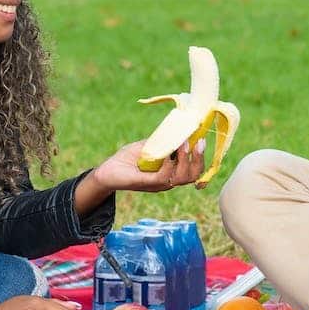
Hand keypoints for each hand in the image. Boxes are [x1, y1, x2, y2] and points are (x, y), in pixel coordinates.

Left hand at [88, 139, 204, 193]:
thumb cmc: (127, 159)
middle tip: (198, 142)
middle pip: (193, 176)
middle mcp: (168, 181)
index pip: (194, 170)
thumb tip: (178, 125)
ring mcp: (158, 184)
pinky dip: (168, 164)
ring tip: (183, 144)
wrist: (107, 171)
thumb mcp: (149, 146)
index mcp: (171, 172)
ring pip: (182, 178)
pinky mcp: (147, 183)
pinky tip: (167, 153)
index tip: (201, 139)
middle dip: (198, 159)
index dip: (201, 157)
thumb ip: (163, 140)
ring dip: (186, 160)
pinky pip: (163, 177)